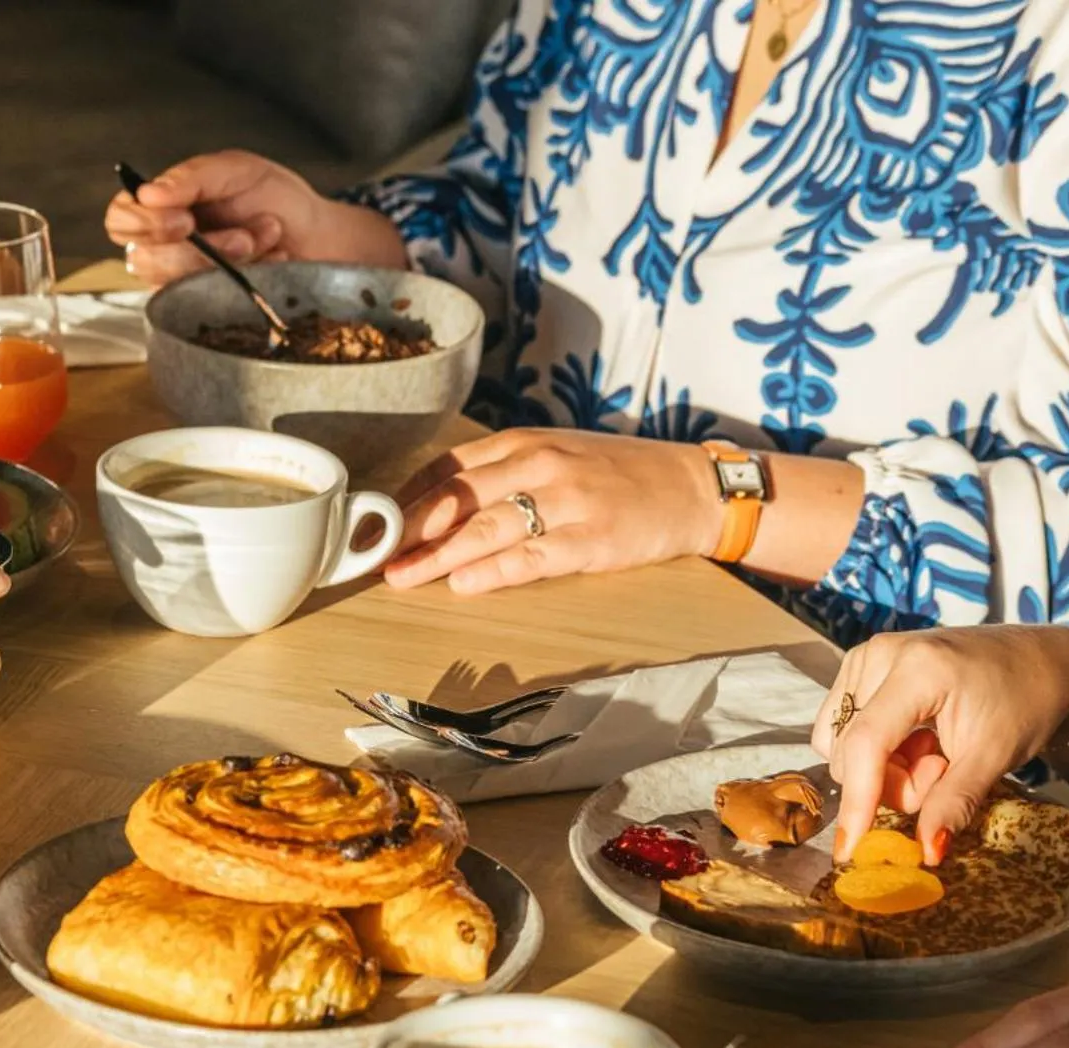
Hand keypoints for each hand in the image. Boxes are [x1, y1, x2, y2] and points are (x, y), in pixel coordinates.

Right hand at [103, 150, 406, 285]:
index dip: (142, 223)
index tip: (183, 219)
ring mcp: (185, 280)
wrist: (318, 235)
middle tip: (242, 234)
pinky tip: (274, 257)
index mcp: (161, 208)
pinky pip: (211, 298)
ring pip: (179, 282)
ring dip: (229, 259)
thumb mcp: (234, 170)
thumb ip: (190, 177)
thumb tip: (148, 193)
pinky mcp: (210, 306)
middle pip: (147, 259)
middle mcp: (164, 247)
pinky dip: (249, 275)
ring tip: (266, 235)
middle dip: (202, 247)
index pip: (119, 219)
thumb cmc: (273, 197)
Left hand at [383, 429, 720, 593]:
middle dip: (411, 530)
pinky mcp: (590, 539)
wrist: (691, 487)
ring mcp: (566, 502)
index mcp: (525, 441)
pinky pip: (530, 558)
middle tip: (376, 557)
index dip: (409, 498)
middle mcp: (541, 465)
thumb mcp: (558, 453)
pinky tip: (463, 585)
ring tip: (403, 577)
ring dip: (438, 557)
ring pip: (486, 530)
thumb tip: (442, 503)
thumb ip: (505, 471)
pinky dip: (492, 572)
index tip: (380, 524)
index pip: (450, 467)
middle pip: (459, 498)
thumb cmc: (618, 474)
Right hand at [812, 626, 1068, 862]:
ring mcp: (866, 655)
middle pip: (851, 750)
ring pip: (840, 743)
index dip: (857, 798)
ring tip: (931, 752)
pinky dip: (873, 750)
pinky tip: (912, 739)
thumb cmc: (1025, 703)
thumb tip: (926, 853)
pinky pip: (841, 727)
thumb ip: (954, 803)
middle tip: (942, 770)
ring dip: (881, 767)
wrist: (1039, 660)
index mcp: (918, 669)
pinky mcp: (861, 663)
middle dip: (891, 781)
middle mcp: (880, 654)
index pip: (866, 743)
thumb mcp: (995, 757)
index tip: (850, 847)